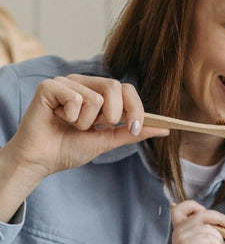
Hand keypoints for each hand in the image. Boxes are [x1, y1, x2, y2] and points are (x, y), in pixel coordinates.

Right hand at [1, 74, 168, 206]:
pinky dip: (70, 117)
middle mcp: (84, 82)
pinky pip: (75, 98)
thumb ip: (133, 132)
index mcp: (99, 92)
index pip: (127, 89)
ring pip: (95, 97)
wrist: (42, 161)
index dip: (136, 108)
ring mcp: (67, 82)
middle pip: (115, 86)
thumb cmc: (71, 148)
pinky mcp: (50, 86)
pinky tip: (58, 119)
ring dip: (86, 122)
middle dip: (112, 115)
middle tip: (95, 127)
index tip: (136, 127)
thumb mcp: (108, 140)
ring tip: (71, 125)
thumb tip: (164, 128)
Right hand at [170, 200, 224, 243]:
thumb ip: (206, 229)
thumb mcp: (205, 242)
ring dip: (220, 239)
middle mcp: (178, 231)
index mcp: (180, 229)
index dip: (194, 205)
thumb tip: (221, 220)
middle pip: (201, 213)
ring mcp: (180, 238)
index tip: (207, 213)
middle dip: (219, 218)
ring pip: (208, 227)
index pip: (180, 207)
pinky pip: (208, 237)